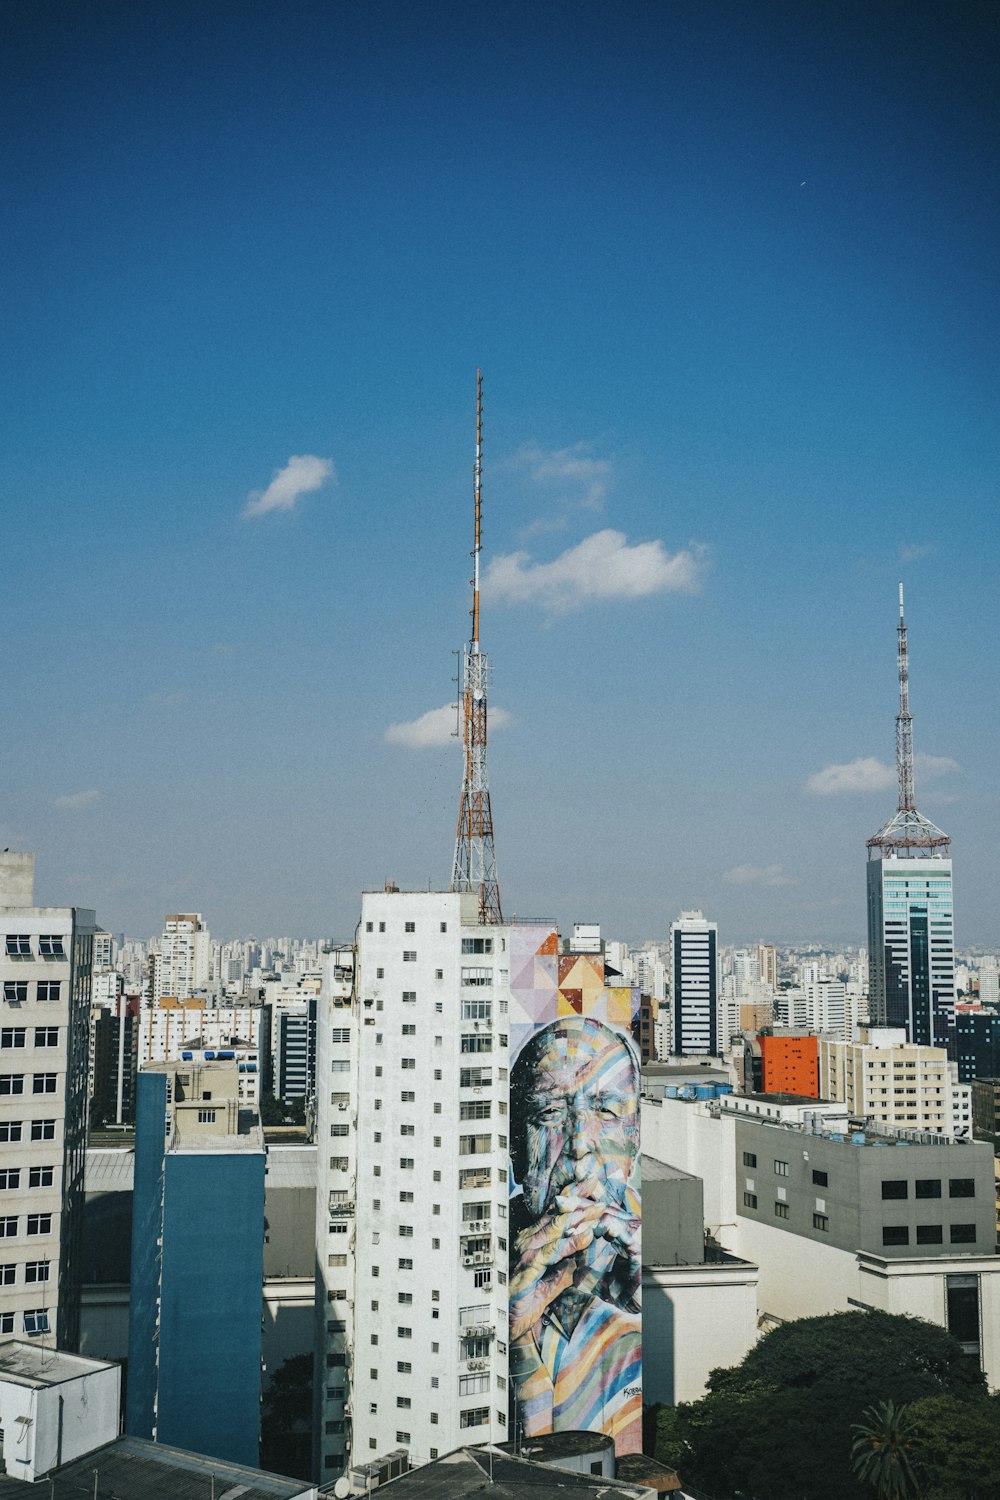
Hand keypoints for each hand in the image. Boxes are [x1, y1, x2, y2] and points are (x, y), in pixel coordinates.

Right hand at [509, 1196, 605, 1340]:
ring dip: (579, 1218)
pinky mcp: (529, 1269)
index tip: (588, 1181)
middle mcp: (529, 1243)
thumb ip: (562, 1274)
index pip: (554, 1214)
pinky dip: (570, 1243)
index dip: (571, 1196)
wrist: (500, 1325)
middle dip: (578, 1200)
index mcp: (533, 1243)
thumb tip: (577, 1265)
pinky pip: (553, 1252)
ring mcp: (528, 1254)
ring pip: (556, 1229)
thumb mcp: (547, 1287)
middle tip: (595, 1184)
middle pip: (556, 1215)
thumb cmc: (520, 1305)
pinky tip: (586, 1237)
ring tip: (597, 1208)